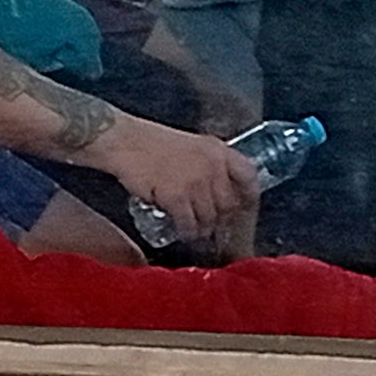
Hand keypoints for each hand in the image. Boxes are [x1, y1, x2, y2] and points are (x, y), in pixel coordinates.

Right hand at [97, 118, 261, 239]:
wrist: (126, 142)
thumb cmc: (155, 144)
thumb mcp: (193, 146)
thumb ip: (209, 164)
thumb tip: (219, 192)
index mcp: (218, 151)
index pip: (248, 176)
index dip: (249, 196)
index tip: (244, 209)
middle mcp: (212, 165)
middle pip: (229, 205)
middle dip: (222, 221)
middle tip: (214, 229)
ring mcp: (196, 181)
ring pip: (210, 218)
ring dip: (204, 230)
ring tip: (196, 233)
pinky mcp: (177, 195)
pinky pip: (189, 224)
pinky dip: (187, 231)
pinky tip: (182, 230)